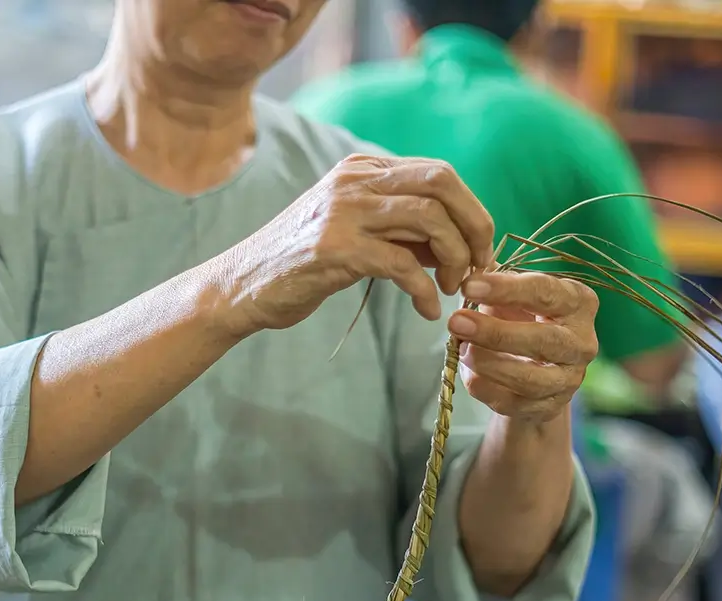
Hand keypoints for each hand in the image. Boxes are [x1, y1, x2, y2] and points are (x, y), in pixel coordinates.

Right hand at [222, 153, 494, 334]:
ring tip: (454, 290)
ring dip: (455, 258)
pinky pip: (402, 264)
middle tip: (480, 269)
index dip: (472, 213)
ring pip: (429, 218)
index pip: (439, 174)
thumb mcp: (354, 234)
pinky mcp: (335, 249)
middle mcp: (355, 180)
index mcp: (362, 169)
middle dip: (475, 227)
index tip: (480, 253)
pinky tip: (428, 311)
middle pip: (443, 183)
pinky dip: (425, 290)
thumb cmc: (299, 267)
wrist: (241, 287)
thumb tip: (457, 243)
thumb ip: (399, 229)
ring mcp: (344, 211)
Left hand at [448, 271, 599, 423]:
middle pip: (542, 340)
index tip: (469, 285)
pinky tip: (469, 374)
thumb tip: (466, 268)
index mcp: (578, 303)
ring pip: (529, 378)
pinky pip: (513, 402)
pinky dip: (485, 388)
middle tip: (456, 321)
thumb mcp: (514, 298)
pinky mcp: (548, 407)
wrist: (536, 372)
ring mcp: (568, 379)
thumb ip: (496, 284)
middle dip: (494, 332)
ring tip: (460, 349)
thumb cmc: (523, 321)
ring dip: (488, 363)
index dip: (506, 289)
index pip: (546, 293)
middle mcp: (582, 342)